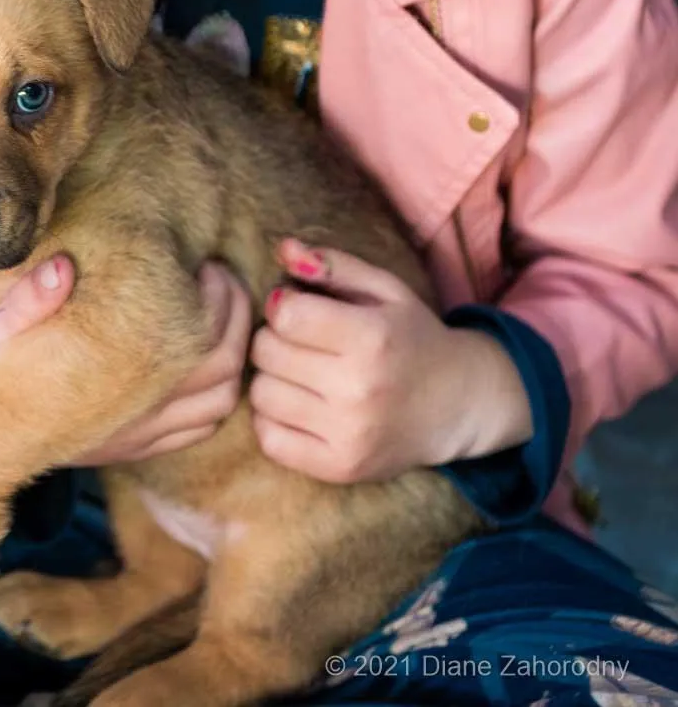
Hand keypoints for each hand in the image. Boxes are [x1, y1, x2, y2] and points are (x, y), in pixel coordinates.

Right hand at [0, 254, 252, 464]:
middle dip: (236, 317)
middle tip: (220, 278)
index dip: (218, 297)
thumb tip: (63, 268)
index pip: (202, 337)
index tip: (205, 266)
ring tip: (221, 312)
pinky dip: (219, 394)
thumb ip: (25, 305)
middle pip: (224, 367)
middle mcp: (141, 413)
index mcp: (117, 379)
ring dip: (235, 354)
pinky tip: (205, 361)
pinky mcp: (139, 449)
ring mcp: (144, 436)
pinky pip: (201, 427)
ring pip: (222, 401)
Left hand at [249, 238, 533, 483]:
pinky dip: (272, 418)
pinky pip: (269, 438)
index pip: (286, 315)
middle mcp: (359, 389)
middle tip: (298, 340)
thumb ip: (333, 265)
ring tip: (299, 372)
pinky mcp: (339, 468)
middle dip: (273, 338)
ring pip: (261, 395)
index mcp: (372, 338)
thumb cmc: (411, 337)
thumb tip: (282, 248)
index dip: (283, 304)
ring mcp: (348, 435)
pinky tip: (297, 404)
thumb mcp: (385, 289)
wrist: (455, 404)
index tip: (298, 307)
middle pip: (266, 353)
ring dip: (271, 378)